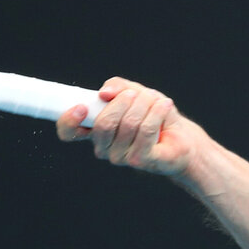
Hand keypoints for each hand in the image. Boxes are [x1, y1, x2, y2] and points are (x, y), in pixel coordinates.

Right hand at [56, 76, 195, 175]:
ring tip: (156, 101)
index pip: (68, 132)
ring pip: (129, 124)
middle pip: (104, 123)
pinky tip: (165, 106)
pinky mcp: (142, 160)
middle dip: (124, 101)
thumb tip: (104, 92)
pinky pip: (146, 131)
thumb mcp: (134, 93)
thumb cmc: (153, 114)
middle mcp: (104, 148)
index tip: (81, 106)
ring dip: (145, 104)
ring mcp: (122, 157)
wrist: (180, 136)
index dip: (68, 120)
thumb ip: (117, 87)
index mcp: (95, 131)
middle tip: (137, 94)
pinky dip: (156, 112)